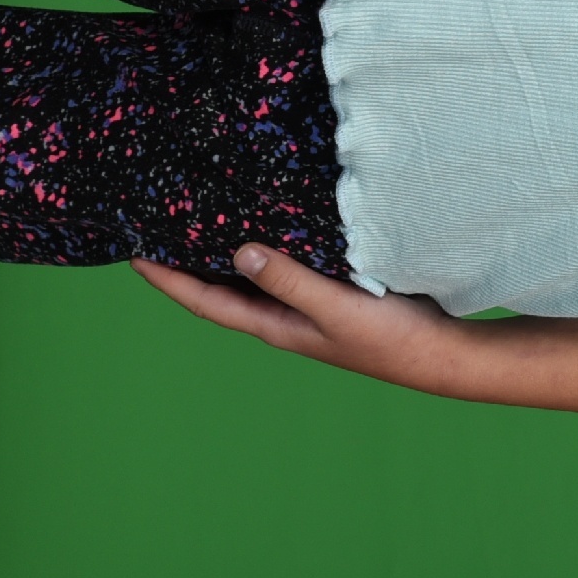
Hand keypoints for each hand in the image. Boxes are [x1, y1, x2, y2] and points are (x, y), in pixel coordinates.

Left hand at [133, 244, 481, 395]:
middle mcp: (283, 317)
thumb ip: (289, 281)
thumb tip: (238, 253)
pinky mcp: (333, 293)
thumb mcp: (336, 308)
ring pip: (253, 277)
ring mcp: (307, 307)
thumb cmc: (392, 339)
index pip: (206, 301)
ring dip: (225, 253)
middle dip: (187, 263)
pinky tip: (269, 226)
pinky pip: (286, 267)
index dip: (168, 280)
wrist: (443, 355)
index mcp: (275, 325)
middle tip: (158, 227)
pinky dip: (268, 248)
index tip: (133, 254)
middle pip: (221, 288)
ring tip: (201, 221)